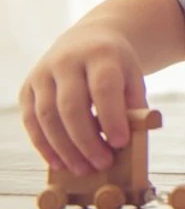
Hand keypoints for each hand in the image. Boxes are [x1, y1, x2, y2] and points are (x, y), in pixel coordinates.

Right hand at [18, 24, 147, 174]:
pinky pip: (31, 121)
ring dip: (64, 148)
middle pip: (71, 106)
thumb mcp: (133, 76)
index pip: (103, 88)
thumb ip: (134, 105)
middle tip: (102, 164)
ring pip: (47, 116)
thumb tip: (129, 142)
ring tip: (83, 168)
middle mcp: (67, 61)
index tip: (120, 143)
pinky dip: (44, 145)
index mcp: (100, 54)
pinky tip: (60, 162)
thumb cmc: (115, 66)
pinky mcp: (27, 88)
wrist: (87, 40)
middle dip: (86, 140)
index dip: (111, 118)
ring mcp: (42, 73)